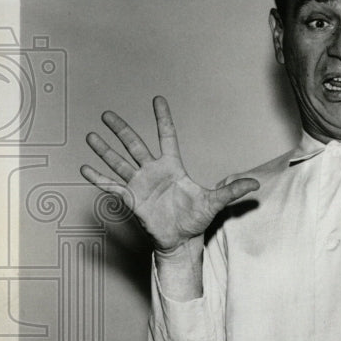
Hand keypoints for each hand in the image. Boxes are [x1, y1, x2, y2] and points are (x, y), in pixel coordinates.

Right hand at [81, 96, 258, 251]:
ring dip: (105, 151)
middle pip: (135, 145)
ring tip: (91, 136)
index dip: (163, 118)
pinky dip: (99, 179)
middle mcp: (154, 172)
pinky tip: (85, 169)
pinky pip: (113, 187)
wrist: (182, 240)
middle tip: (107, 114)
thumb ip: (232, 191)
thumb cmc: (196, 219)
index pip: (167, 136)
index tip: (157, 99)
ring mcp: (141, 184)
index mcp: (173, 167)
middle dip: (121, 130)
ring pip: (120, 163)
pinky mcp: (133, 199)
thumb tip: (255, 184)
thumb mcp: (215, 202)